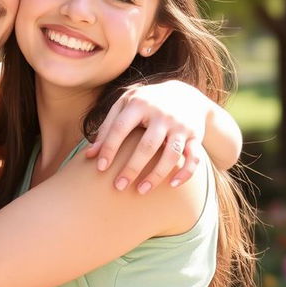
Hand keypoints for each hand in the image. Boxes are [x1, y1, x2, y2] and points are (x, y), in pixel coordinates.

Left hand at [86, 81, 205, 192]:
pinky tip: (173, 185)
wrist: (186, 95)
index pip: (121, 128)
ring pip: (171, 155)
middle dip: (132, 168)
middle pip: (147, 146)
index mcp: (139, 103)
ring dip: (156, 175)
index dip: (109, 148)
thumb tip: (89, 156)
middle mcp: (162, 114)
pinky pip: (194, 158)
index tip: (100, 168)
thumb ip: (107, 128)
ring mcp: (180, 125)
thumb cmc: (146, 103)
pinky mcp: (196, 136)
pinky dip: (186, 173)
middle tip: (118, 187)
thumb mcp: (125, 106)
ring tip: (141, 191)